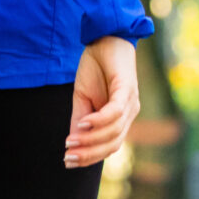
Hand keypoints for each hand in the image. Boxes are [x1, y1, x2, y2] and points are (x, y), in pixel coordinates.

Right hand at [67, 35, 140, 168]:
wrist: (105, 36)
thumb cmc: (95, 67)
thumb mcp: (82, 97)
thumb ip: (80, 119)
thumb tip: (72, 143)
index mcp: (121, 118)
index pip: (109, 146)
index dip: (89, 157)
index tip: (67, 162)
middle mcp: (130, 112)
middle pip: (113, 143)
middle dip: (89, 154)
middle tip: (68, 157)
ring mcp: (131, 101)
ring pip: (114, 130)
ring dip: (91, 139)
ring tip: (71, 141)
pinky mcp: (127, 88)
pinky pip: (114, 111)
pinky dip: (99, 120)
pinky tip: (83, 123)